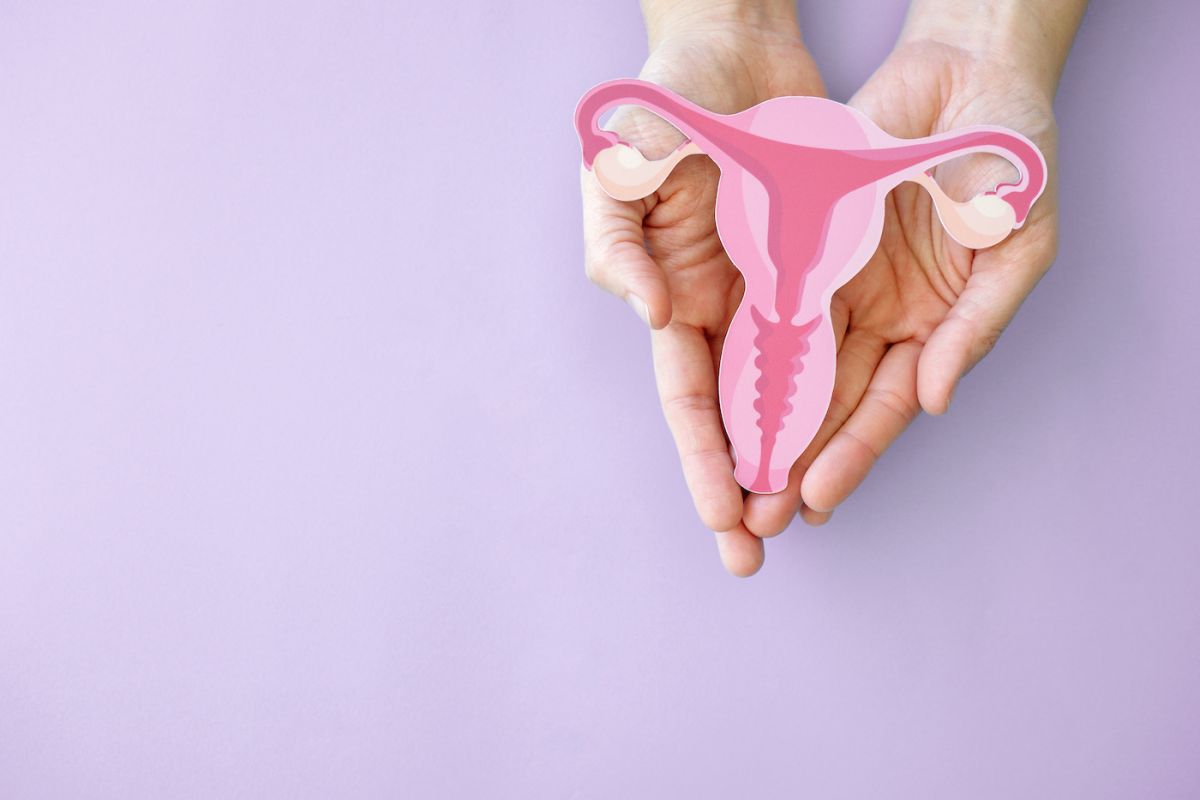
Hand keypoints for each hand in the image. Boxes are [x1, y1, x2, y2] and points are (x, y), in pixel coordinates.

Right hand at [581, 8, 822, 574]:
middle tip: (757, 553)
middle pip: (731, 414)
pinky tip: (848, 434)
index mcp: (669, 293)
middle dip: (742, 484)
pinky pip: (832, 335)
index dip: (702, 459)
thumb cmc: (664, 98)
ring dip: (792, 453)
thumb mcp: (619, 162)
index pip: (685, 397)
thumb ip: (618, 241)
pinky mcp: (814, 262)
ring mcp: (768, 288)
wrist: (734, 43)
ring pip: (785, 391)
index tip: (723, 518)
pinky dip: (836, 387)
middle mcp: (718, 305)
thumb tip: (651, 315)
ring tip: (806, 514)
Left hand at [740, 36, 1061, 539]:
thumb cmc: (1012, 158)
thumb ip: (975, 326)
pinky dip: (745, 347)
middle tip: (758, 518)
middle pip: (826, 402)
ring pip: (787, 365)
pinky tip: (720, 393)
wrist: (969, 72)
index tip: (815, 499)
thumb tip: (933, 400)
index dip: (849, 455)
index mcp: (931, 327)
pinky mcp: (799, 242)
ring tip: (731, 477)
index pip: (879, 408)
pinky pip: (765, 302)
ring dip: (760, 422)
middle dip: (793, 461)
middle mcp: (875, 315)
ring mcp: (834, 280)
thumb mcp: (1015, 247)